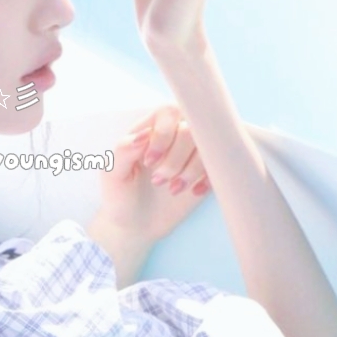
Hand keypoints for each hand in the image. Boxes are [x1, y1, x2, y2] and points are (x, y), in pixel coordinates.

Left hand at [96, 104, 211, 245]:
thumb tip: (144, 134)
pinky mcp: (210, 170)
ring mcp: (195, 151)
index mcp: (150, 127)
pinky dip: (210, 178)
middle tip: (158, 181)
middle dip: (176, 158)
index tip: (148, 162)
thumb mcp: (112, 174)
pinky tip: (193, 192)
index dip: (163, 136)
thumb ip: (123, 150)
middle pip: (192, 128)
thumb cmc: (120, 195)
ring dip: (192, 170)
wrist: (136, 225)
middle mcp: (175, 134)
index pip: (169, 111)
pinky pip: (224, 162)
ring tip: (173, 189)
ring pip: (210, 145)